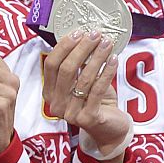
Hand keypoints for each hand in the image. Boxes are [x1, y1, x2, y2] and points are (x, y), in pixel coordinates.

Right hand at [44, 32, 128, 161]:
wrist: (109, 129)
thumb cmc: (95, 102)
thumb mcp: (81, 82)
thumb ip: (78, 65)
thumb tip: (84, 37)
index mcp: (50, 93)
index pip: (51, 65)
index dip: (63, 47)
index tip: (78, 32)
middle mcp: (56, 104)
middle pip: (65, 69)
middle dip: (81, 48)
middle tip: (95, 34)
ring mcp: (70, 113)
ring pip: (82, 78)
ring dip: (97, 57)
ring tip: (107, 43)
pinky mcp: (88, 118)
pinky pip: (97, 90)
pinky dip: (106, 72)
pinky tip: (114, 60)